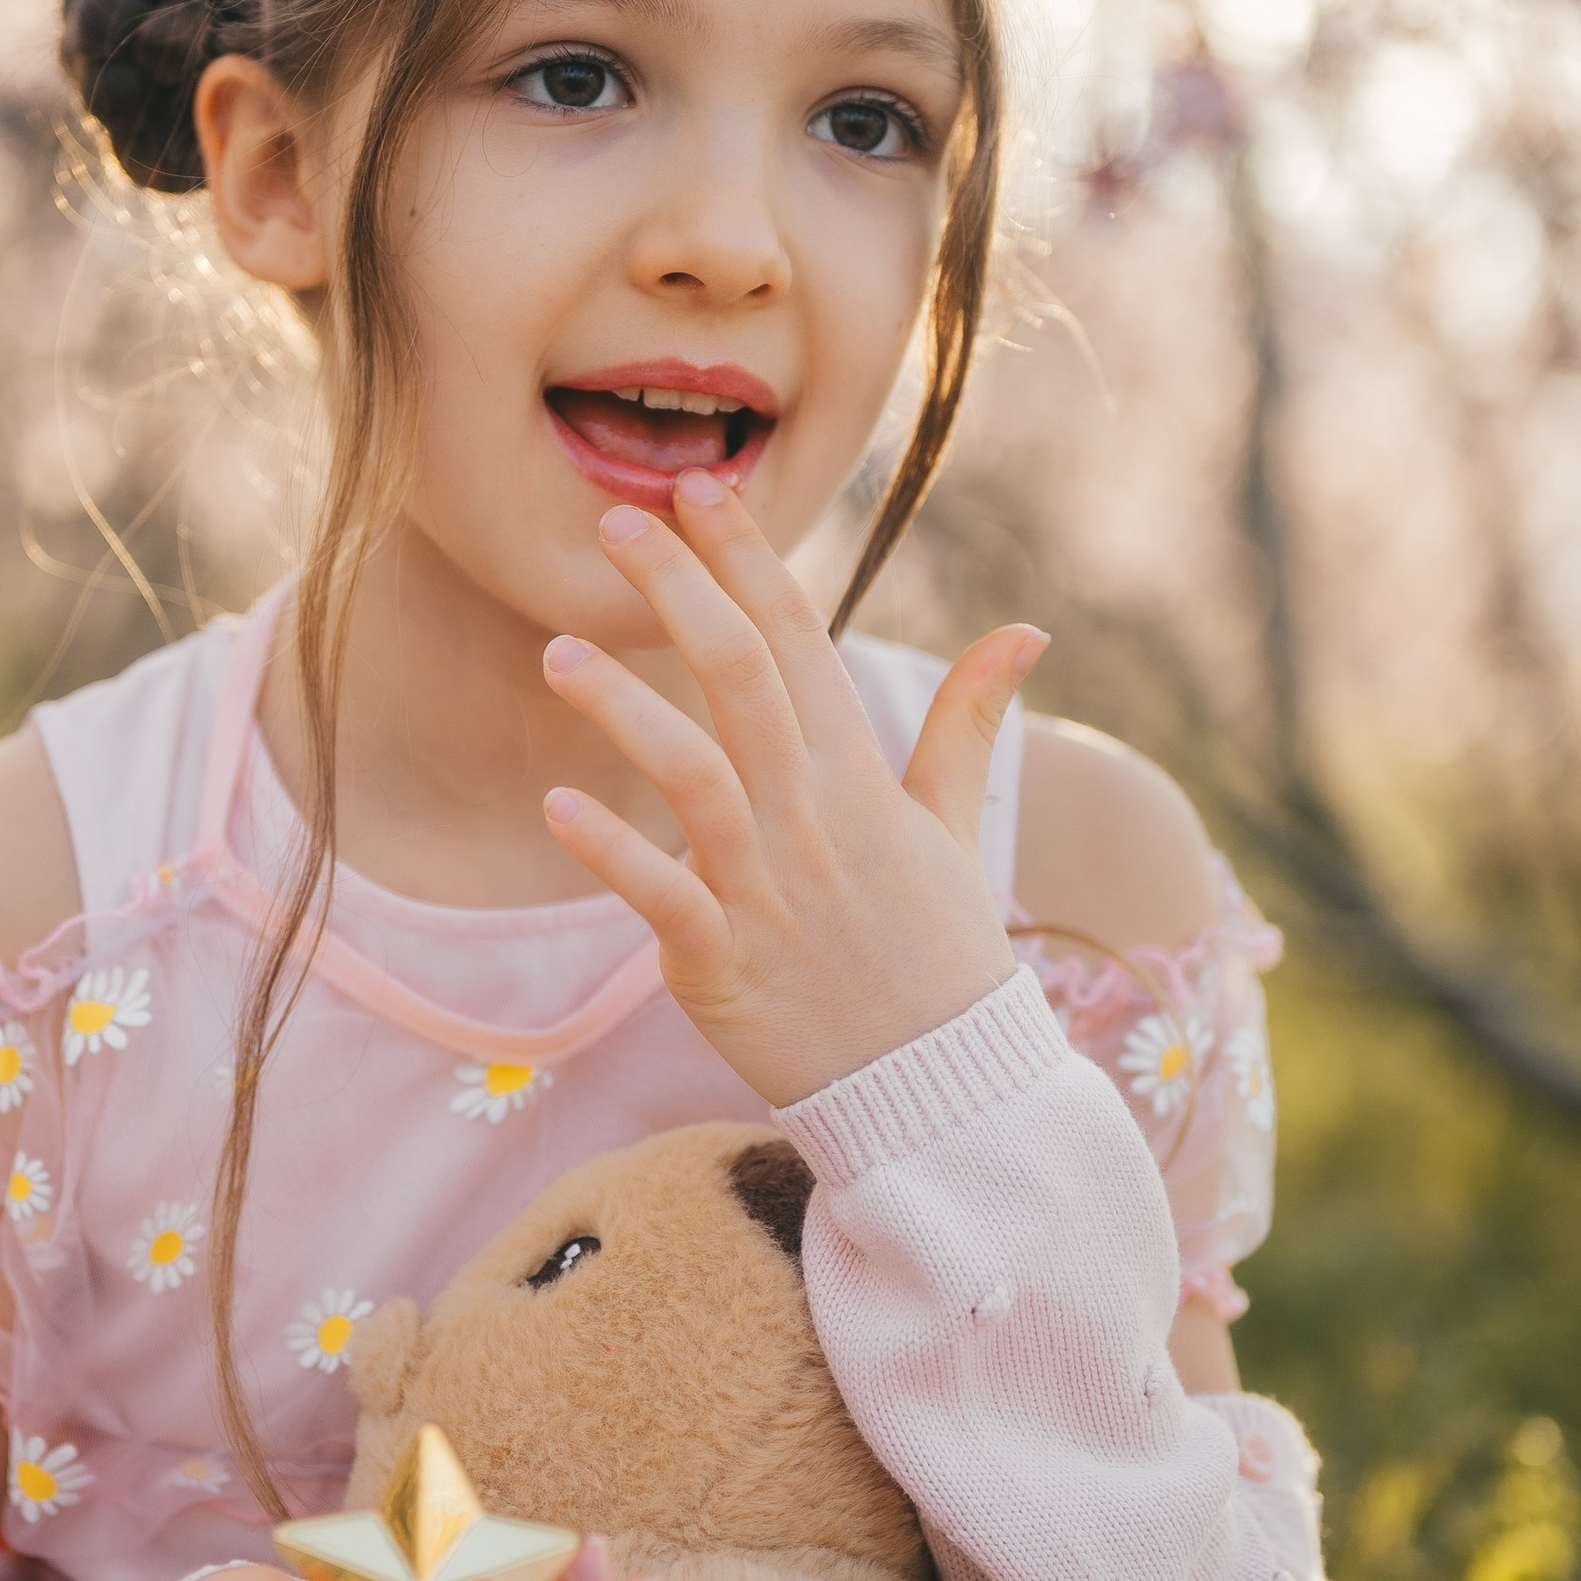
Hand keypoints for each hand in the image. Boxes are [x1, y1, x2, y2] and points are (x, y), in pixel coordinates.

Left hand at [537, 469, 1044, 1107]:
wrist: (943, 1089)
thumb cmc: (938, 952)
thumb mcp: (956, 827)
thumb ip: (967, 723)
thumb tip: (1023, 630)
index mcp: (861, 775)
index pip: (801, 640)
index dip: (749, 560)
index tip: (701, 490)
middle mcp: (813, 816)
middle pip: (741, 678)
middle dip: (679, 592)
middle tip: (615, 520)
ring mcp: (768, 887)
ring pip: (693, 774)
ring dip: (625, 708)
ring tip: (557, 650)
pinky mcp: (724, 961)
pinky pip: (663, 894)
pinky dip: (612, 850)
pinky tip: (557, 805)